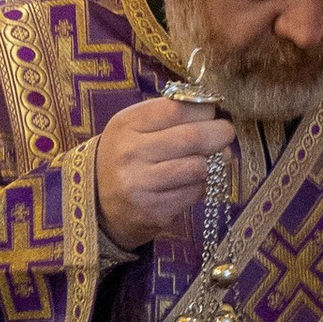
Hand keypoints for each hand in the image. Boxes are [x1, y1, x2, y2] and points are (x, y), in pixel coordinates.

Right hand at [95, 93, 223, 246]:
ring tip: (209, 159)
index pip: (177, 109)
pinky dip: (201, 186)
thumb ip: (168, 115)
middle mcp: (131, 154)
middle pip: (192, 138)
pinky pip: (195, 193)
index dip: (204, 110)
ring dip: (213, 163)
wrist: (96, 203)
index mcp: (126, 125)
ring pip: (198, 168)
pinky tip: (191, 182)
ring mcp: (141, 185)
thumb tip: (213, 114)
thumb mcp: (133, 128)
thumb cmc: (125, 157)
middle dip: (219, 134)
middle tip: (226, 133)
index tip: (212, 113)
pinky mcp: (154, 212)